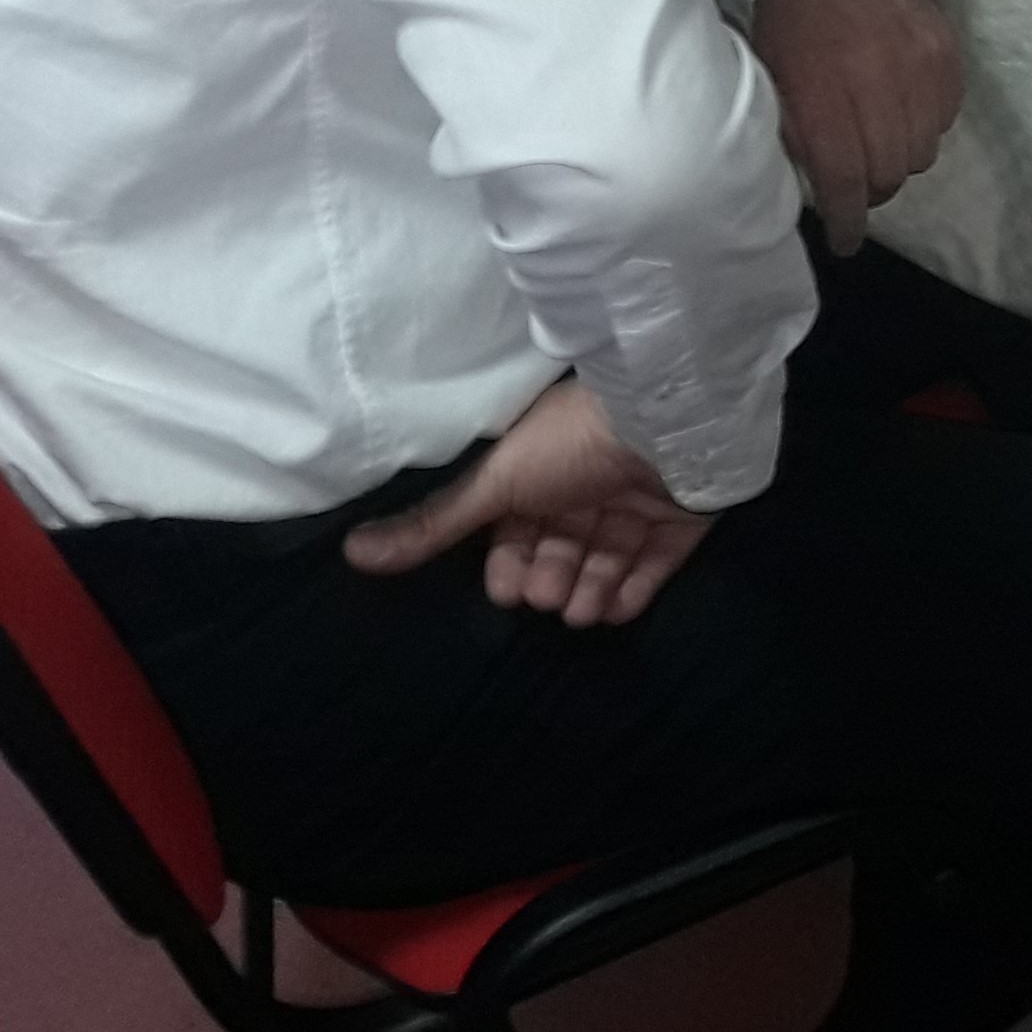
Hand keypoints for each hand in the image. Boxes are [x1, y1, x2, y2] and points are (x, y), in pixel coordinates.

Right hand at [342, 377, 708, 625]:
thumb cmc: (573, 446)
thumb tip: (350, 552)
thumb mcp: (496, 483)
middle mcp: (588, 485)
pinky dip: (634, 590)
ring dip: (589, 591)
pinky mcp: (681, 518)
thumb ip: (434, 524)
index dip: (510, 564)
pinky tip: (615, 609)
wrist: (668, 423)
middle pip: (560, 548)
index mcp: (541, 470)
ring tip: (580, 609)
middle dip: (549, 578)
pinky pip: (655, 563)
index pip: (517, 528)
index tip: (507, 591)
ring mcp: (638, 500)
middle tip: (544, 596)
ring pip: (605, 561)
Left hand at [752, 0, 963, 255]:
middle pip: (890, 171)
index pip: (846, 178)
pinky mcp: (946, 49)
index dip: (847, 220)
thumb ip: (795, 133)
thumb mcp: (771, 75)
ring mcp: (919, 63)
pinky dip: (926, 123)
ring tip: (879, 139)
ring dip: (900, 156)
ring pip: (923, 150)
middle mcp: (877, 80)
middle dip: (871, 188)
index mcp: (823, 89)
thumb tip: (816, 188)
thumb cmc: (787, 14)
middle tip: (856, 182)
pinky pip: (947, 115)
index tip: (845, 240)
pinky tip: (902, 107)